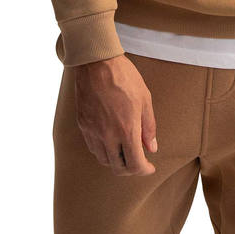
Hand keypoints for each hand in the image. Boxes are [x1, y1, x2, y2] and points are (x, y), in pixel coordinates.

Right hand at [72, 54, 158, 175]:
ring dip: (116, 161)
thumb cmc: (124, 77)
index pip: (135, 165)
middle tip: (139, 161)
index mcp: (126, 130)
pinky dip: (103, 151)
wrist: (97, 63)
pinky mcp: (83, 125)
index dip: (144, 170)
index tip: (150, 167)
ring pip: (104, 160)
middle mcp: (108, 136)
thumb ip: (149, 126)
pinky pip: (93, 147)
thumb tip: (151, 148)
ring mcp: (93, 131)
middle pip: (118, 168)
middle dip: (131, 169)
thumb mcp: (145, 99)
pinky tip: (110, 141)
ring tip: (125, 150)